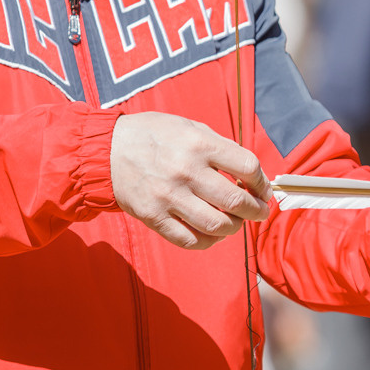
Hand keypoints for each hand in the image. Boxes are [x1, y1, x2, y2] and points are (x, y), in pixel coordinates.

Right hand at [111, 112, 269, 249]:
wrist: (106, 149)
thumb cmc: (153, 135)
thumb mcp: (189, 127)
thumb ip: (220, 148)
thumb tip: (252, 175)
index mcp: (199, 144)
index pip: (247, 167)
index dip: (262, 182)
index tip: (263, 190)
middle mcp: (186, 171)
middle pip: (236, 202)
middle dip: (256, 211)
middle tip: (259, 212)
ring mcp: (169, 197)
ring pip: (217, 226)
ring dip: (234, 228)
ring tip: (235, 222)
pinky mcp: (153, 217)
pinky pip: (190, 240)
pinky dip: (208, 241)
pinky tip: (212, 233)